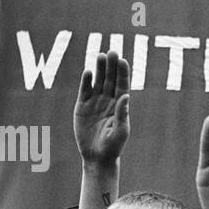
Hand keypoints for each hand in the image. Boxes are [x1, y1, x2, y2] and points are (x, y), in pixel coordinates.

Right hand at [74, 49, 130, 168]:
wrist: (96, 157)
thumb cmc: (113, 146)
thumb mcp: (120, 131)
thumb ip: (122, 114)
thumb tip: (126, 96)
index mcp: (120, 105)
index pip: (122, 85)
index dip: (123, 73)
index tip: (123, 61)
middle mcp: (108, 100)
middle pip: (110, 79)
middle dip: (111, 66)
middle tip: (112, 52)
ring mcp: (95, 102)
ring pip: (98, 81)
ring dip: (100, 69)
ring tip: (101, 56)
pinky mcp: (82, 106)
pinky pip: (85, 90)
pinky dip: (86, 81)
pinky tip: (88, 72)